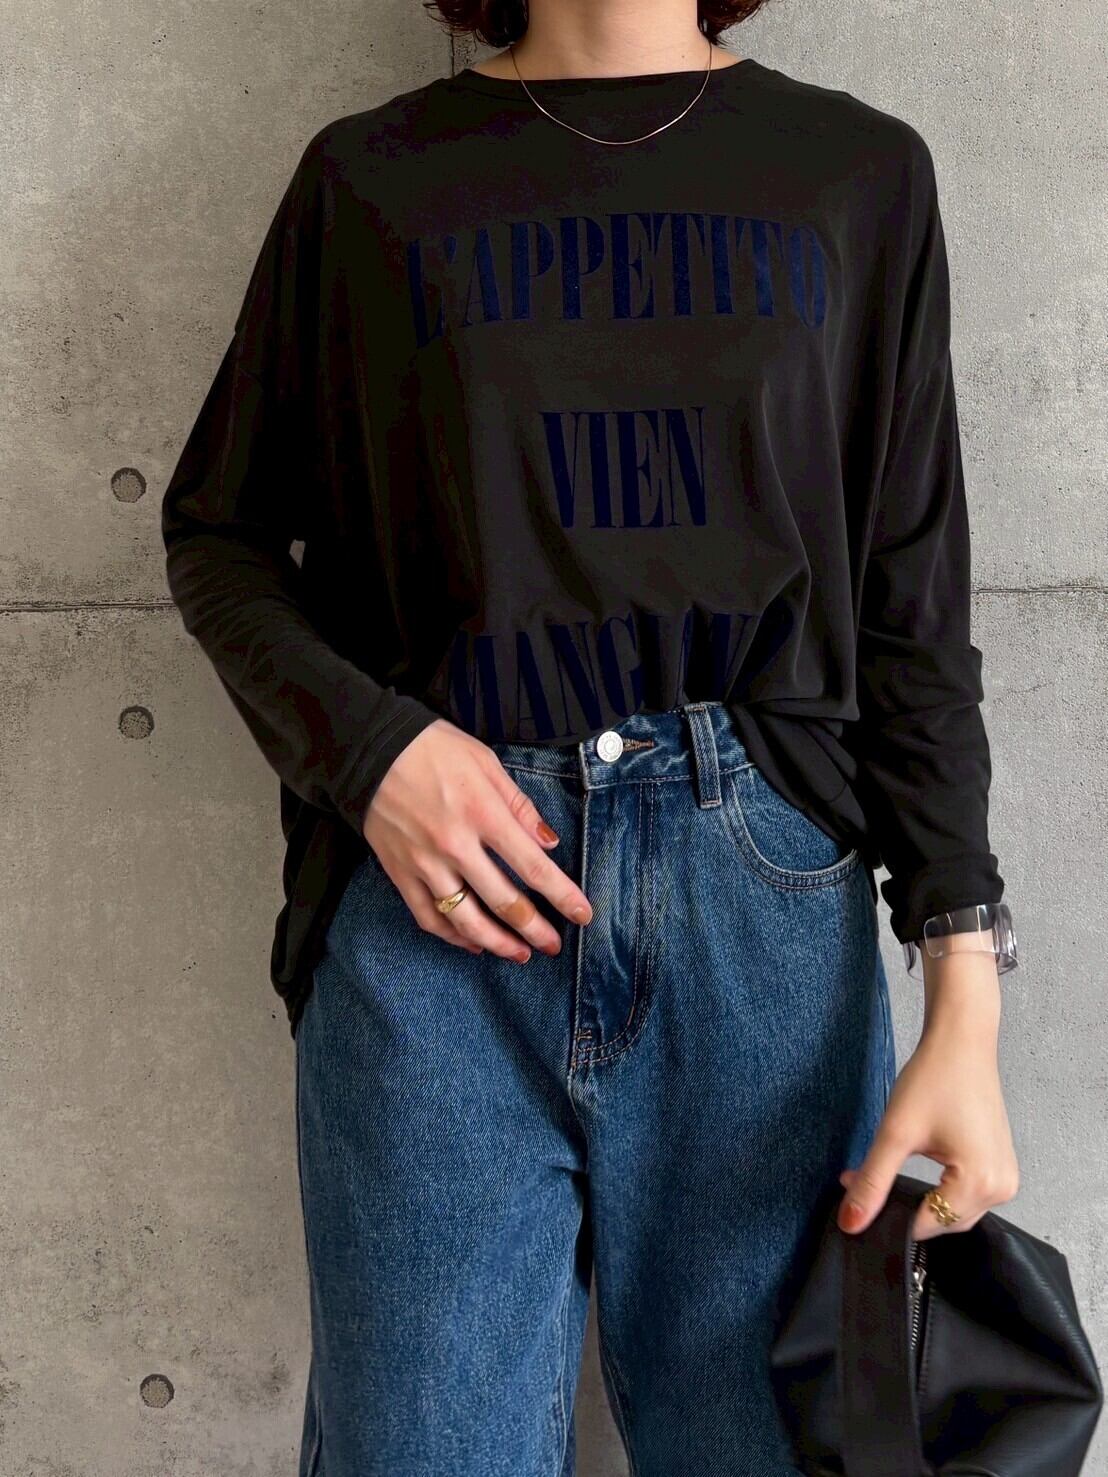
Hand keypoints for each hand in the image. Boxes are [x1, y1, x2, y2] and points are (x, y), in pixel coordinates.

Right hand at [360, 717, 592, 961]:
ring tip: (519, 954)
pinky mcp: (400, 873)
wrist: (370, 750)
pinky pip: (429, 917)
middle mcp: (456, 845)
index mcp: (483, 814)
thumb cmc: (433, 749)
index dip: (563, 896)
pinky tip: (473, 942)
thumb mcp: (486, 763)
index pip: (533, 867)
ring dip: (498, 942)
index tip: (583, 914)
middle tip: (554, 945)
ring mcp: (425, 864)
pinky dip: (453, 936)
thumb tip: (549, 842)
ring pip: (467, 919)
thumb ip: (520, 806)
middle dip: (535, 929)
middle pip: (504, 901)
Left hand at [837, 960, 1018, 1241]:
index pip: (928, 1225)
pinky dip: (940, 1187)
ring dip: (922, 1198)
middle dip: (905, 1206)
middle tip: (866, 1181)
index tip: (861, 1196)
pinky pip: (967, 1193)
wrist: (961, 1042)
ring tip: (889, 1169)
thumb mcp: (896, 1133)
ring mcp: (1005, 1177)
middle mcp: (1001, 1188)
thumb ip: (873, 1182)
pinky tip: (917, 1165)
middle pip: (944, 1221)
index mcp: (980, 1184)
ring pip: (954, 1210)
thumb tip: (851, 1224)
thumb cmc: (934, 1079)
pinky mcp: (999, 1165)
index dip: (890, 1216)